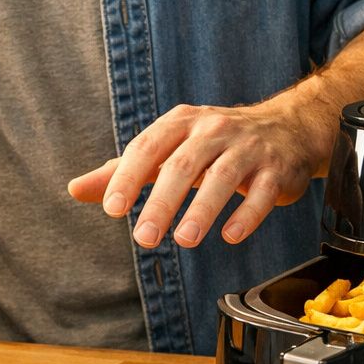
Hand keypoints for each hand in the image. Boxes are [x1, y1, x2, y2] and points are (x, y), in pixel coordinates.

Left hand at [67, 87, 333, 249]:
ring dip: (202, 210)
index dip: (128, 177)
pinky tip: (230, 236)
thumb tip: (76, 190)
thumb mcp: (170, 148)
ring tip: (184, 240)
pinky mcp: (277, 169)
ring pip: (223, 177)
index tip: (112, 208)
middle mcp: (214, 130)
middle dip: (161, 202)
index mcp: (182, 123)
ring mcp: (248, 148)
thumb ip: (125, 170)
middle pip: (183, 165)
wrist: (287, 128)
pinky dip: (247, 214)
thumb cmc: (217, 143)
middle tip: (143, 238)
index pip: (149, 147)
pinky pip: (263, 191)